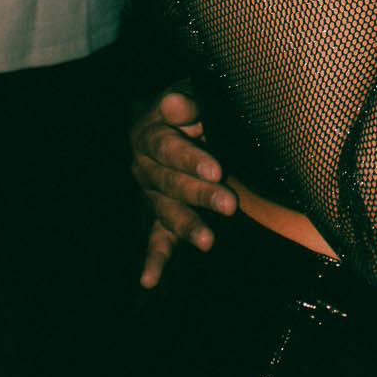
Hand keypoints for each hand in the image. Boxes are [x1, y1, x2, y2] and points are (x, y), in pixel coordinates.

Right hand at [130, 89, 236, 286]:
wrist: (170, 119)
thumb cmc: (189, 105)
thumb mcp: (189, 93)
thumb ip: (187, 102)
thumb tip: (176, 105)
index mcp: (150, 135)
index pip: (169, 148)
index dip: (191, 160)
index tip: (216, 170)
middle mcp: (146, 168)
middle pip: (171, 184)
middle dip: (200, 195)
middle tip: (229, 204)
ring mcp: (153, 195)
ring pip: (168, 212)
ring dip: (187, 226)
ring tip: (206, 242)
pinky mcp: (160, 215)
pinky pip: (156, 239)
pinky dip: (154, 260)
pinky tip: (149, 282)